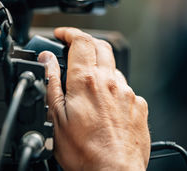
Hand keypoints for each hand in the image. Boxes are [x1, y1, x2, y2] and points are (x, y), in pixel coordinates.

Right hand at [38, 27, 149, 170]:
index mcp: (87, 81)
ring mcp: (127, 93)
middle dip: (86, 42)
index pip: (81, 41)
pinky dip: (113, 87)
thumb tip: (47, 60)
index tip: (62, 34)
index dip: (70, 33)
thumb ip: (52, 83)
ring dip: (100, 67)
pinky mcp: (139, 106)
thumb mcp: (56, 116)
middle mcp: (110, 82)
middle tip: (74, 49)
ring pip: (114, 67)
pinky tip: (105, 103)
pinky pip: (125, 88)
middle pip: (101, 46)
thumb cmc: (85, 152)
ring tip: (88, 83)